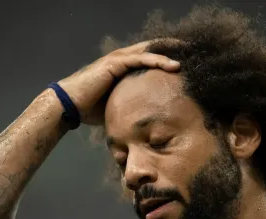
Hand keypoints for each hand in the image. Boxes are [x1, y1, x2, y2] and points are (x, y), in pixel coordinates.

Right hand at [57, 40, 179, 124]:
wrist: (70, 106)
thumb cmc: (90, 109)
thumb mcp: (118, 106)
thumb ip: (132, 106)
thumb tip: (147, 122)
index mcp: (123, 67)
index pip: (150, 58)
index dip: (167, 58)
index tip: (186, 65)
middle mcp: (122, 59)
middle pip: (153, 49)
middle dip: (174, 49)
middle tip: (195, 53)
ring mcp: (119, 58)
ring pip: (151, 51)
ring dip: (172, 52)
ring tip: (191, 55)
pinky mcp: (116, 62)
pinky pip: (142, 59)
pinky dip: (159, 60)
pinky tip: (175, 65)